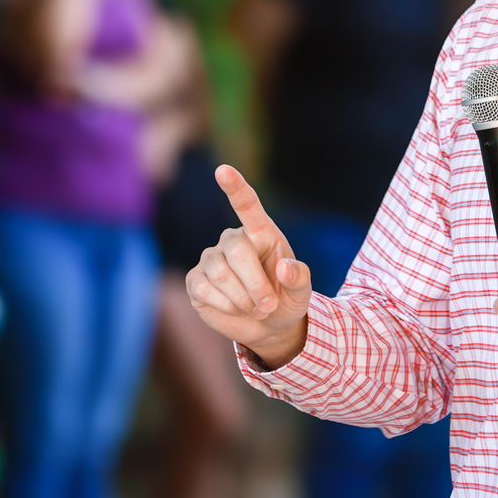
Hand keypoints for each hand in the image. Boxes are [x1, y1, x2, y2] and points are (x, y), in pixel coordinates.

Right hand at [186, 165, 312, 367]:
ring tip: (256, 308)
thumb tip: (284, 268)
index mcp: (262, 233)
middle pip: (237, 251)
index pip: (247, 205)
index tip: (223, 170)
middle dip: (255, 284)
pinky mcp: (196, 280)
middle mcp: (233, 240)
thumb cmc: (286, 300)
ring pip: (219, 272)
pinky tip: (235, 309)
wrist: (267, 327)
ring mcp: (211, 258)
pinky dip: (225, 306)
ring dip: (242, 298)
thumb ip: (299, 278)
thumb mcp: (301, 293)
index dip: (235, 187)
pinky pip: (205, 289)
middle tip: (269, 306)